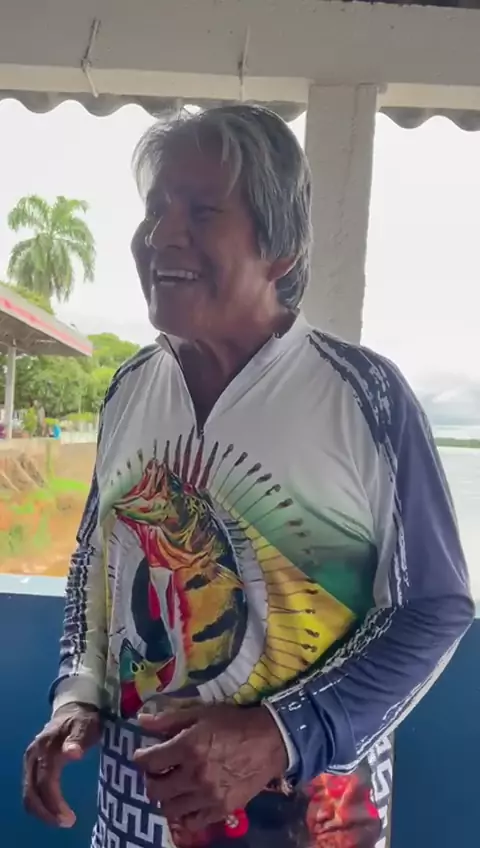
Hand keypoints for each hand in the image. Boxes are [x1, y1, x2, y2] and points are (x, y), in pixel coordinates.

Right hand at [23, 702, 100, 826]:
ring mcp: (31, 760)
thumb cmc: (83, 719)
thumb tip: (73, 754)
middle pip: (32, 792)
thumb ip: (78, 739)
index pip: (45, 781)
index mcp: (46, 747)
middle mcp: (34, 755)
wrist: (73, 708)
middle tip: (67, 822)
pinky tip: (54, 810)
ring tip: (62, 820)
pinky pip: (31, 789)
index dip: (55, 802)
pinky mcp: (33, 765)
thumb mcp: (85, 726)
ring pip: (28, 793)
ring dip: (42, 811)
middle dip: (47, 812)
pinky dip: (40, 804)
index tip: (69, 818)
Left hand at [133, 704, 287, 831]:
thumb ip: (169, 719)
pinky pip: (191, 822)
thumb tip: (141, 721)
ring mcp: (207, 796)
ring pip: (169, 809)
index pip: (149, 761)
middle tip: (158, 772)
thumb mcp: (201, 713)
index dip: (141, 758)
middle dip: (151, 780)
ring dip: (167, 798)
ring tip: (174, 787)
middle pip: (154, 790)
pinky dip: (185, 814)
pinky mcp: (221, 810)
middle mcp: (194, 774)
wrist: (270, 741)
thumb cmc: (233, 723)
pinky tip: (189, 801)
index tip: (143, 756)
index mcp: (188, 747)